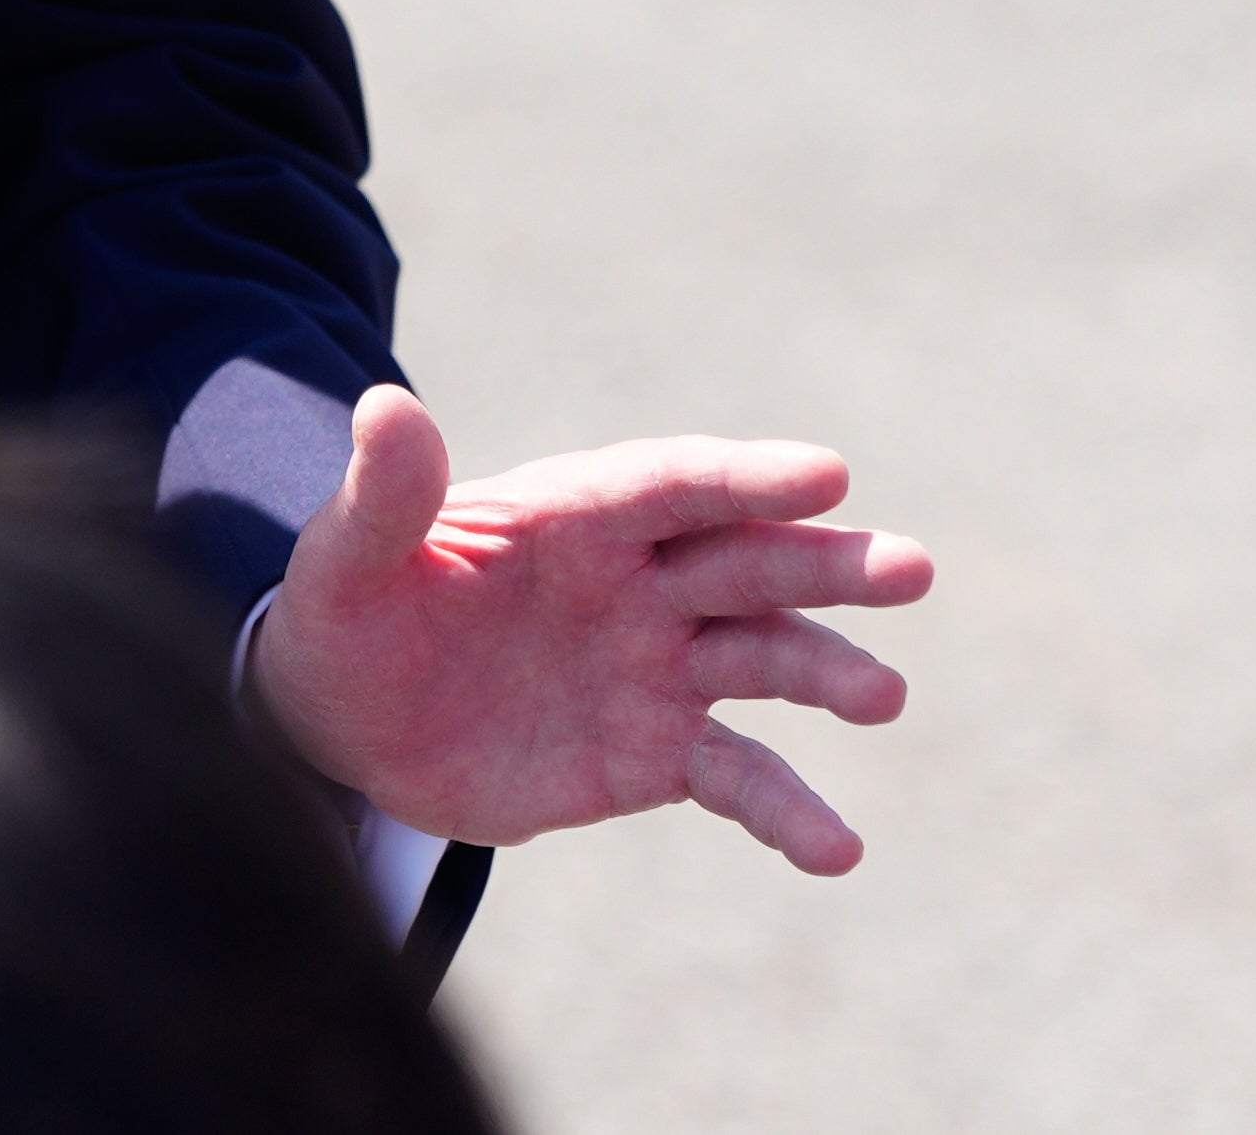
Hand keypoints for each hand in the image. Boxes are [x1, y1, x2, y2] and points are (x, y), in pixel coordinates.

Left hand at [247, 386, 931, 872]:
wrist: (347, 726)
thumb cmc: (349, 617)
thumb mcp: (344, 559)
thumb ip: (383, 494)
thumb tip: (385, 404)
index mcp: (571, 514)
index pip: (671, 484)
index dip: (744, 477)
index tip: (826, 474)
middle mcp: (636, 582)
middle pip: (744, 561)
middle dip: (825, 564)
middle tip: (911, 568)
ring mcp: (658, 668)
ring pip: (764, 660)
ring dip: (827, 673)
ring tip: (882, 697)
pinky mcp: (658, 755)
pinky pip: (737, 779)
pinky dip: (789, 812)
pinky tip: (838, 850)